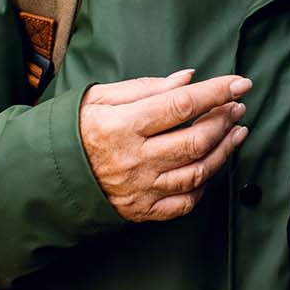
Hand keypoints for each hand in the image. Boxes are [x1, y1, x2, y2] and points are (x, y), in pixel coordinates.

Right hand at [79, 69, 251, 221]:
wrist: (49, 175)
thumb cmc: (77, 129)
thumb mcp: (101, 97)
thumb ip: (146, 88)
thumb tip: (187, 79)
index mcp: (122, 125)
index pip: (181, 105)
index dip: (216, 92)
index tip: (240, 83)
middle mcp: (134, 159)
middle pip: (195, 141)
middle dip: (224, 121)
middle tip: (237, 107)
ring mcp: (140, 188)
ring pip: (197, 172)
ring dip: (225, 150)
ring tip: (237, 132)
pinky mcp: (142, 210)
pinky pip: (185, 202)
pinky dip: (205, 184)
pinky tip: (213, 165)